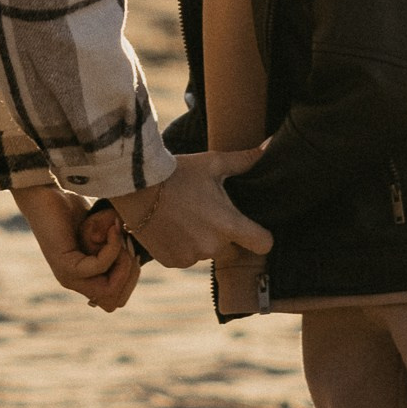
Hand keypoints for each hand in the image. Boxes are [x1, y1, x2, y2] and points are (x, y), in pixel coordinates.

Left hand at [14, 182, 140, 311]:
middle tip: (129, 243)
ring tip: (121, 237)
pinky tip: (112, 228)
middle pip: (115, 301)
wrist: (45, 192)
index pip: (116, 301)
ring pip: (109, 290)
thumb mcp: (102, 233)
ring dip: (123, 263)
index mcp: (84, 280)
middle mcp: (76, 283)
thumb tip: (139, 258)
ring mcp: (68, 277)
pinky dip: (112, 248)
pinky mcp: (65, 266)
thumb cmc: (74, 209)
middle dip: (130, 274)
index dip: (131, 279)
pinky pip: (99, 266)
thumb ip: (118, 248)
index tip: (133, 249)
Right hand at [110, 152, 271, 271]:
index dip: (262, 237)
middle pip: (232, 247)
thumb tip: (270, 145)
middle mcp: (213, 246)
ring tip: (184, 216)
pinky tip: (171, 226)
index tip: (253, 228)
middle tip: (205, 212)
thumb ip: (244, 161)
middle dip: (224, 234)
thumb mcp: (213, 163)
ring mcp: (191, 257)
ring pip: (206, 252)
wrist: (136, 187)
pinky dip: (181, 246)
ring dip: (201, 240)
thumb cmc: (178, 172)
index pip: (263, 244)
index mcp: (228, 224)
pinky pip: (186, 257)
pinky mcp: (172, 262)